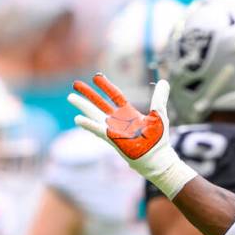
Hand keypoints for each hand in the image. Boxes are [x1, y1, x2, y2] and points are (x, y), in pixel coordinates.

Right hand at [68, 74, 194, 198]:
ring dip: (83, 106)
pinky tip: (78, 118)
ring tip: (70, 97)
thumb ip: (159, 98)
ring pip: (94, 115)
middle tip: (75, 84)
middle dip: (88, 94)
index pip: (114, 96)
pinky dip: (88, 125)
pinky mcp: (112, 139)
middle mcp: (118, 121)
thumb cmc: (159, 139)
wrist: (157, 157)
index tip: (96, 76)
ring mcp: (113, 130)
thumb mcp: (159, 114)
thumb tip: (164, 81)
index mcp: (129, 114)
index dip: (106, 86)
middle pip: (100, 104)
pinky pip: (98, 130)